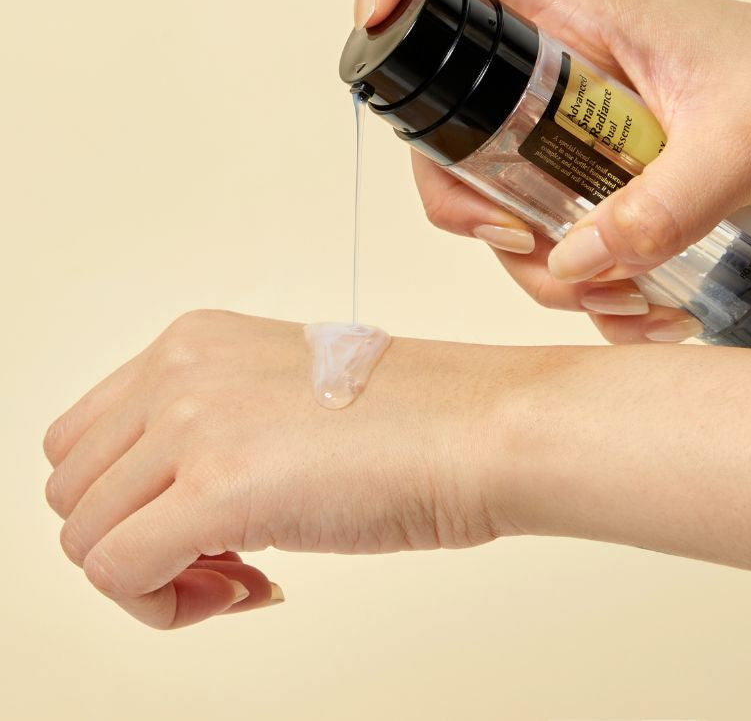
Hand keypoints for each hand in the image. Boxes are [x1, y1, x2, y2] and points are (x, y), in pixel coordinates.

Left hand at [43, 310, 495, 628]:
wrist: (478, 427)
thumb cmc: (412, 420)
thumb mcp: (282, 401)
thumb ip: (214, 433)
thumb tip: (170, 510)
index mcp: (193, 341)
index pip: (87, 439)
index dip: (129, 499)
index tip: (193, 524)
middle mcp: (178, 369)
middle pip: (75, 489)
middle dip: (132, 539)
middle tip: (214, 560)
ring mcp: (192, 423)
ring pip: (85, 537)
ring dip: (152, 578)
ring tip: (235, 575)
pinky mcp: (215, 487)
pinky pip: (118, 575)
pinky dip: (166, 606)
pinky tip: (248, 589)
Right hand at [355, 0, 750, 343]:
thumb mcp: (748, 142)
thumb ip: (662, 206)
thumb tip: (576, 260)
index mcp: (584, 16)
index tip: (376, 13)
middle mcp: (561, 74)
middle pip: (449, 118)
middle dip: (461, 194)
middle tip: (521, 236)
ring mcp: (572, 136)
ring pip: (495, 199)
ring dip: (536, 265)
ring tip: (620, 293)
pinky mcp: (599, 186)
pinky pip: (553, 244)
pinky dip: (580, 288)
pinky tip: (638, 306)